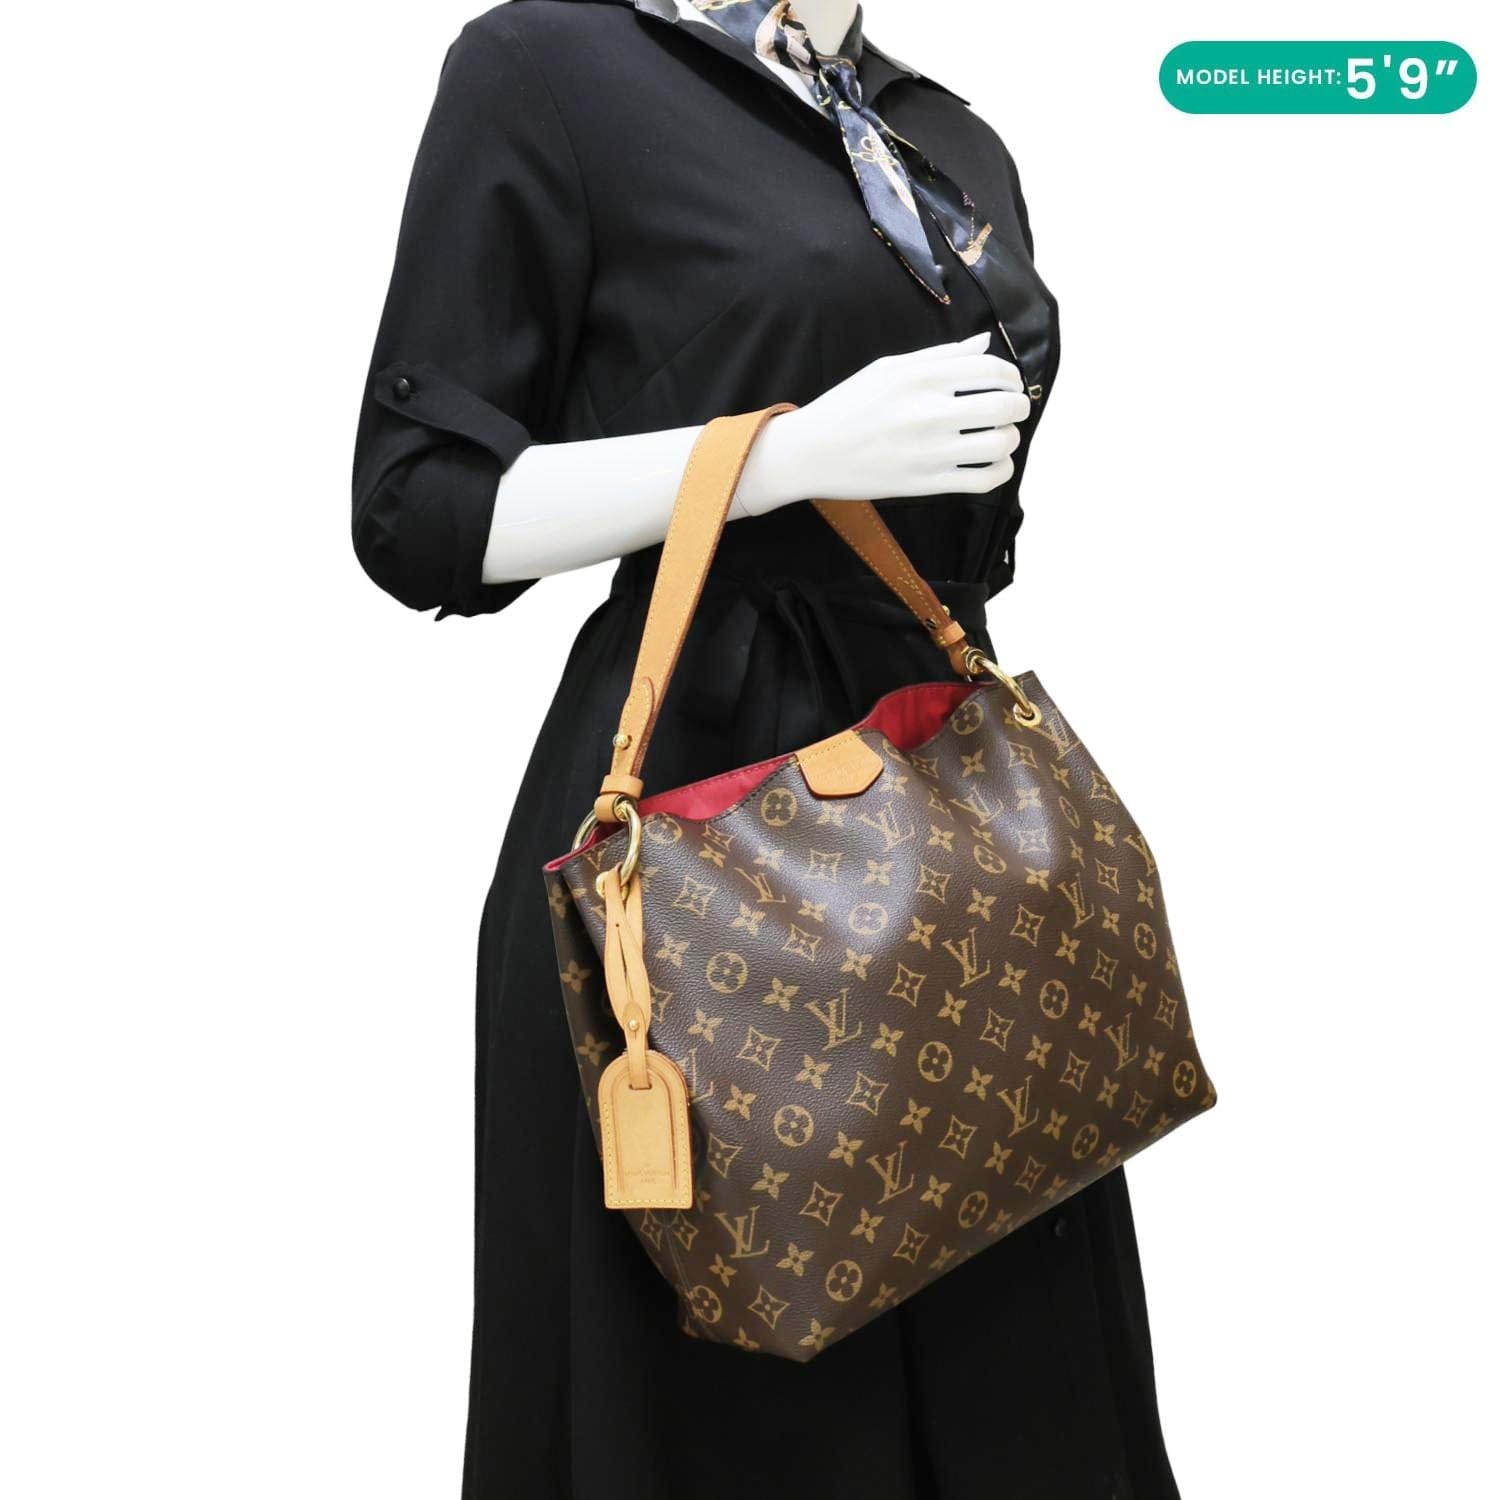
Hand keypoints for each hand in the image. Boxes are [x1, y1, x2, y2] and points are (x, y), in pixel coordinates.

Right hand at [737, 332, 1031, 512]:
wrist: (812, 452)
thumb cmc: (850, 405)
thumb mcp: (890, 369)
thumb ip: (941, 355)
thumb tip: (984, 343)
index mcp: (921, 376)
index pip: (991, 369)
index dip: (1011, 376)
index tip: (1009, 384)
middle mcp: (929, 411)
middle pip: (1005, 406)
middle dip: (1019, 406)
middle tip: (1013, 410)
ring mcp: (930, 450)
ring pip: (1000, 444)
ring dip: (1010, 439)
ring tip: (999, 438)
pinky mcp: (926, 483)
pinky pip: (983, 479)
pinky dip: (1000, 471)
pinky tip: (994, 464)